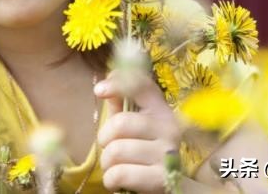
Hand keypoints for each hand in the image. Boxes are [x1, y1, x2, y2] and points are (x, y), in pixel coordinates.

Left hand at [94, 71, 181, 193]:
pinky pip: (120, 173)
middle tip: (108, 148)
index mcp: (161, 110)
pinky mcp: (162, 178)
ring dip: (107, 162)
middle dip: (105, 139)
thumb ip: (120, 105)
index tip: (98, 90)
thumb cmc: (143, 153)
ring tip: (115, 166)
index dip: (118, 83)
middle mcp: (169, 127)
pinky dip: (110, 179)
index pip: (142, 86)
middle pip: (120, 123)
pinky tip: (116, 180)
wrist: (169, 187)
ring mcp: (167, 153)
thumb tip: (107, 83)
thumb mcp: (132, 127)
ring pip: (116, 150)